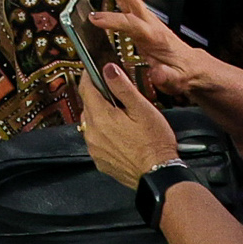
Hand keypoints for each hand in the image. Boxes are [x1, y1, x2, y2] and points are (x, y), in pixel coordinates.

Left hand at [79, 56, 185, 189]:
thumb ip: (122, 87)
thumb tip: (108, 69)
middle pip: (87, 105)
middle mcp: (92, 132)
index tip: (95, 70)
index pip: (85, 88)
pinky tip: (119, 135)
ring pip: (91, 123)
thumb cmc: (154, 142)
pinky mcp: (99, 160)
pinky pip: (96, 140)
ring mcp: (94, 148)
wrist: (157, 174)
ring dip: (100, 116)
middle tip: (116, 95)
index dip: (90, 76)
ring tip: (120, 117)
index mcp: (100, 116)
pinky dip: (103, 133)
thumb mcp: (142, 108)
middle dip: (98, 96)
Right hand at [85, 0, 227, 99]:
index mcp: (153, 37)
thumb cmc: (181, 73)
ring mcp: (144, 17)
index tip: (95, 19)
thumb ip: (167, 77)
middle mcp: (148, 22)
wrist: (190, 65)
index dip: (114, 20)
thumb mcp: (177, 81)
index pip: (131, 24)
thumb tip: (157, 73)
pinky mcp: (140, 17)